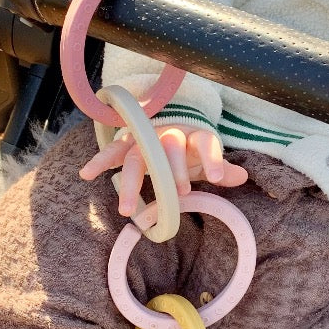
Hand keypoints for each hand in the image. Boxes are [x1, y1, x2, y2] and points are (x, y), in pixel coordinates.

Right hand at [79, 123, 248, 216]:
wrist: (169, 120)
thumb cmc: (189, 148)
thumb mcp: (207, 157)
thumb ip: (224, 168)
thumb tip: (242, 176)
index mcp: (194, 135)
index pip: (206, 143)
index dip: (212, 159)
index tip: (217, 178)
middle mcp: (169, 133)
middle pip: (170, 146)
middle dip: (173, 170)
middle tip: (178, 194)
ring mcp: (146, 137)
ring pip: (138, 155)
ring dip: (132, 181)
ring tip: (127, 209)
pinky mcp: (128, 142)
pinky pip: (113, 150)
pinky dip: (100, 161)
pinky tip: (86, 174)